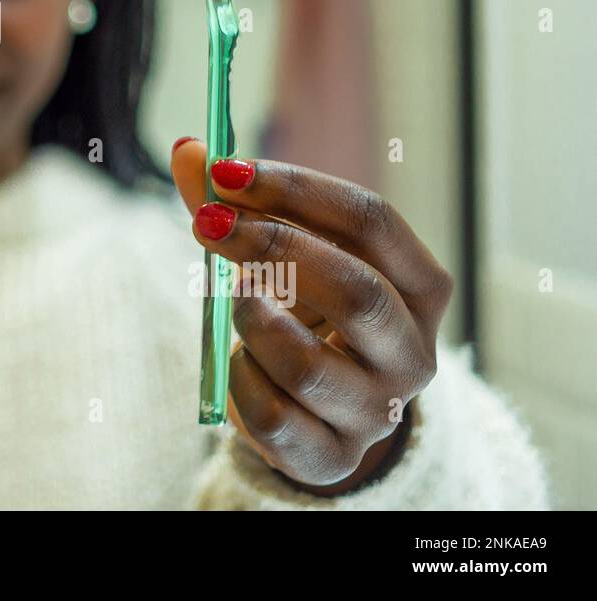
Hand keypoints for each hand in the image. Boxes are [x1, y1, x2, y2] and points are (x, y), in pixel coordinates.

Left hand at [171, 139, 452, 492]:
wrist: (313, 413)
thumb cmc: (302, 315)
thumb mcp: (281, 256)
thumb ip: (236, 204)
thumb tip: (188, 150)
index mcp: (419, 287)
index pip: (372, 221)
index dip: (295, 188)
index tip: (224, 170)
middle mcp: (413, 351)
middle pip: (355, 290)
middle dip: (272, 247)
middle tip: (206, 223)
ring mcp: (378, 411)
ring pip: (308, 364)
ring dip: (251, 320)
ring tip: (230, 300)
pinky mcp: (332, 456)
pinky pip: (273, 415)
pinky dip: (237, 378)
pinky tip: (234, 361)